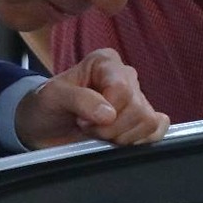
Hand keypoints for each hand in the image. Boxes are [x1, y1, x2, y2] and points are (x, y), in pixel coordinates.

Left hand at [13, 48, 170, 149]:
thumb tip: (109, 114)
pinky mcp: (142, 119)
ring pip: (148, 122)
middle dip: (110, 128)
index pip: (122, 89)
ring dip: (121, 136)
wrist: (44, 125)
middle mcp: (126, 76)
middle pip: (138, 109)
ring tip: (99, 133)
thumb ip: (79, 100)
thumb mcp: (53, 97)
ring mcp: (137, 97)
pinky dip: (140, 140)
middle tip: (88, 128)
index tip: (80, 119)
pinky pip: (158, 130)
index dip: (103, 112)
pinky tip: (118, 140)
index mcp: (105, 62)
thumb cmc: (47, 104)